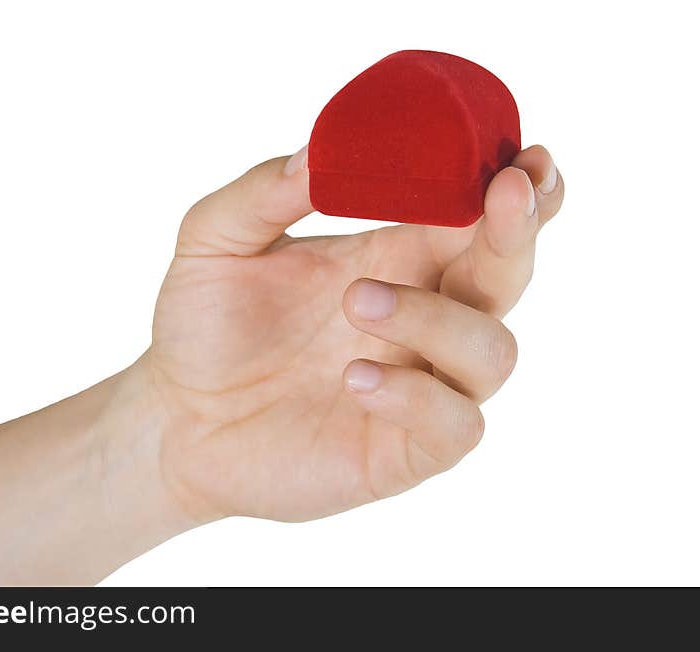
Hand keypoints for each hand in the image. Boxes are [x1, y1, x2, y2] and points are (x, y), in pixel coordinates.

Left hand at [144, 145, 563, 522]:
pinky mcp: (404, 450)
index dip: (518, 189)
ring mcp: (420, 385)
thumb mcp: (213, 242)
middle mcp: (421, 319)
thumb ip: (262, 193)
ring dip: (437, 317)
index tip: (524, 157)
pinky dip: (417, 396)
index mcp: (394, 258)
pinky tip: (355, 379)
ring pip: (493, 353)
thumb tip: (318, 152)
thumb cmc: (204, 327)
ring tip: (356, 301)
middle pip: (506, 277)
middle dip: (515, 235)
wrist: (175, 418)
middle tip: (503, 194)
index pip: (478, 219)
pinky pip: (454, 426)